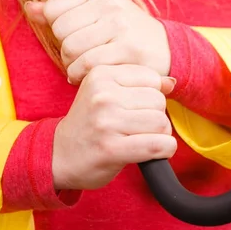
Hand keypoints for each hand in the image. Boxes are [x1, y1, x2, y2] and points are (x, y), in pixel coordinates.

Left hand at [25, 0, 170, 82]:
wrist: (165, 49)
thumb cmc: (125, 34)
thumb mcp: (95, 15)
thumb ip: (62, 11)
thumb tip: (30, 8)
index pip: (53, 10)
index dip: (58, 30)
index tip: (73, 39)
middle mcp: (109, 3)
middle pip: (60, 31)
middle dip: (64, 50)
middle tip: (77, 58)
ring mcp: (120, 24)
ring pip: (72, 48)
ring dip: (71, 66)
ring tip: (82, 69)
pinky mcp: (128, 48)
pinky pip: (89, 64)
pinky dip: (81, 75)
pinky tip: (87, 77)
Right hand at [52, 64, 176, 190]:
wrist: (59, 155)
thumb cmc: (89, 124)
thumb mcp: (107, 94)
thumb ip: (138, 85)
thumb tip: (171, 83)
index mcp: (101, 74)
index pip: (152, 78)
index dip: (151, 97)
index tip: (136, 109)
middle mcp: (103, 95)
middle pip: (158, 101)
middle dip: (156, 117)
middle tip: (138, 128)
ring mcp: (106, 122)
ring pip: (161, 123)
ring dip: (160, 135)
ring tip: (142, 139)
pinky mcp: (112, 148)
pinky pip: (157, 145)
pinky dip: (164, 150)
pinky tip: (155, 152)